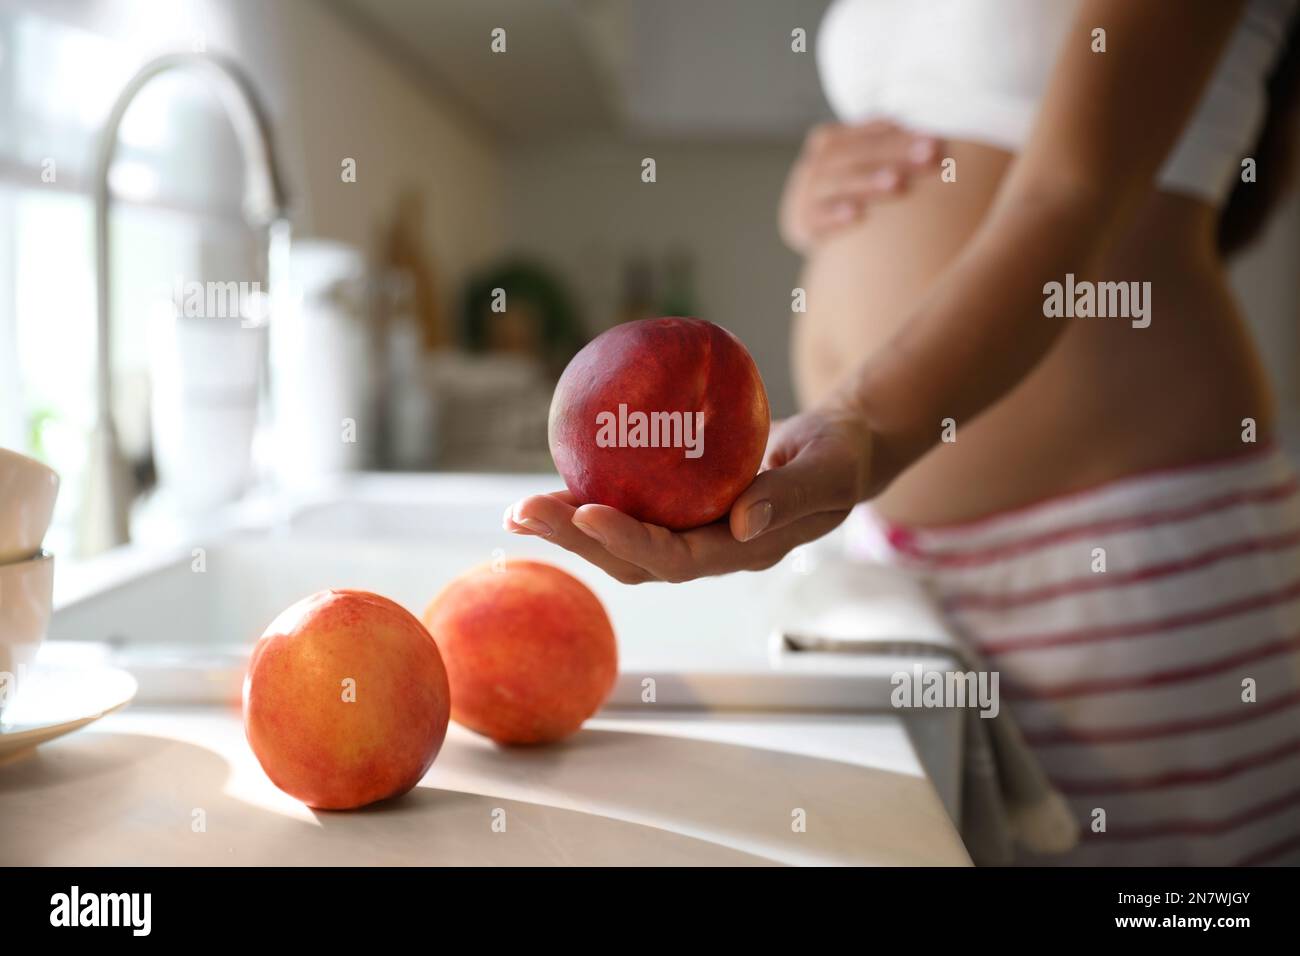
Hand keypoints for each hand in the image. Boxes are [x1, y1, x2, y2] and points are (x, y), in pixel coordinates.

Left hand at [504, 407, 873, 583]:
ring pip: (620, 538)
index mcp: (742, 551)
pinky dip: (591, 491)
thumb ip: (789, 496)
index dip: (628, 542)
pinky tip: (559, 469)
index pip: (675, 558)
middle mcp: (708, 549)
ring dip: (568, 525)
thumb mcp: (829, 472)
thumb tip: (740, 521)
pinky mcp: (681, 506)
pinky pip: (630, 503)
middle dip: (573, 541)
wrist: (840, 450)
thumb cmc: (841, 457)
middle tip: (522, 512)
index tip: (586, 512)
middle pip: (630, 559)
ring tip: (519, 508)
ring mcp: (692, 531)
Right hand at [779, 120, 940, 252]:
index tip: (936, 140)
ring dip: (867, 181)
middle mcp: (816, 164)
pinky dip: (834, 216)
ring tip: (897, 183)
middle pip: (857, 154)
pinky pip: (815, 218)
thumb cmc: (851, 195)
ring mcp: (805, 194)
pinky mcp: (800, 224)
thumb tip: (938, 135)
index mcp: (833, 141)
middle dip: (894, 154)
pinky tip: (855, 215)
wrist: (812, 230)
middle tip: (929, 157)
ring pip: (837, 182)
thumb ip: (887, 149)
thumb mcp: (864, 167)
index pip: (870, 133)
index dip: (902, 134)